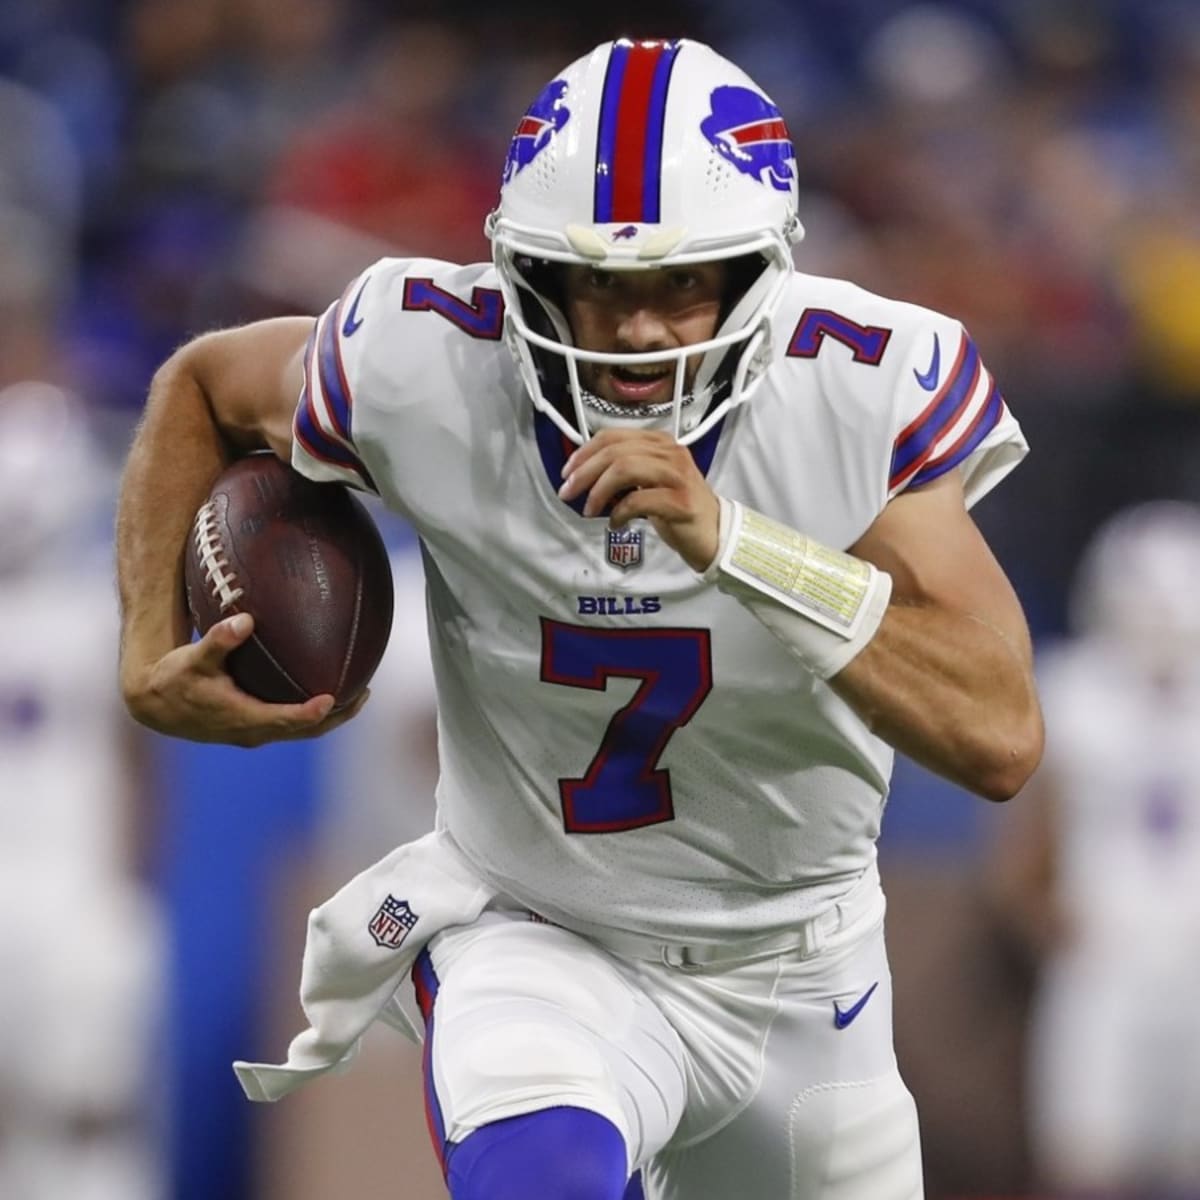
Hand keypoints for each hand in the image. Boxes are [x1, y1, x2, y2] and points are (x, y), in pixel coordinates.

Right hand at [121, 613, 367, 746]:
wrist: (155, 704)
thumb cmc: (175, 678)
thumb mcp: (193, 657)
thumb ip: (219, 640)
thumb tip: (245, 621)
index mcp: (242, 718)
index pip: (286, 720)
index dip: (311, 712)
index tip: (334, 697)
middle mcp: (253, 732)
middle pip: (305, 731)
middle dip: (338, 716)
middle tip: (365, 694)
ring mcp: (255, 733)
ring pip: (302, 731)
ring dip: (332, 717)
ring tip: (360, 694)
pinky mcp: (254, 728)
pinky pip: (293, 725)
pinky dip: (314, 713)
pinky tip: (330, 692)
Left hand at [559, 429, 719, 572]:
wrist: (714, 532)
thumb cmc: (677, 507)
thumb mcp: (649, 480)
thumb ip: (624, 469)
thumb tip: (584, 472)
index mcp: (659, 442)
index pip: (613, 436)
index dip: (585, 453)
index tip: (568, 472)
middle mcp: (670, 452)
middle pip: (615, 451)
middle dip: (585, 472)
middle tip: (568, 492)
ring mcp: (678, 475)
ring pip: (625, 468)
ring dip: (599, 490)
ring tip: (589, 510)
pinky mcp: (681, 501)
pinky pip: (638, 500)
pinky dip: (619, 512)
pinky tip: (615, 523)